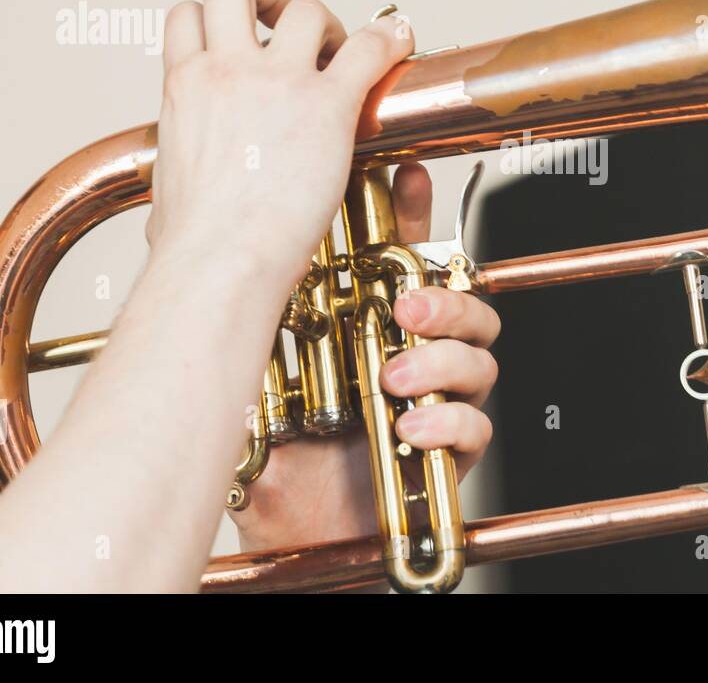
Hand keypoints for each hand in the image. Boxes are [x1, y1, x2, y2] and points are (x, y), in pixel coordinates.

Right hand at [146, 0, 410, 289]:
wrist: (220, 262)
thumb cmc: (195, 245)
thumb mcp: (165, 194)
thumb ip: (175, 183)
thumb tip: (166, 214)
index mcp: (184, 87)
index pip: (189, 14)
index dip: (218, 16)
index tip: (244, 36)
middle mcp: (227, 71)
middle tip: (288, 20)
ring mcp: (278, 82)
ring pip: (307, 9)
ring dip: (328, 24)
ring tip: (341, 53)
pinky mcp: (327, 104)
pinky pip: (367, 49)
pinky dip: (389, 39)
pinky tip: (400, 42)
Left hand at [229, 163, 500, 554]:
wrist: (290, 534)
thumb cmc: (280, 458)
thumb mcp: (260, 377)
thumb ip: (256, 323)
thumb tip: (227, 253)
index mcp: (372, 327)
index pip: (404, 259)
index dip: (412, 212)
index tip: (402, 174)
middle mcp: (412, 357)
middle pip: (464, 303)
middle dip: (443, 299)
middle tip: (404, 308)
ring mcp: (436, 402)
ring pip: (480, 359)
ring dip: (442, 363)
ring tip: (394, 380)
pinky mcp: (451, 452)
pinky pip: (478, 426)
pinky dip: (448, 424)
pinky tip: (409, 430)